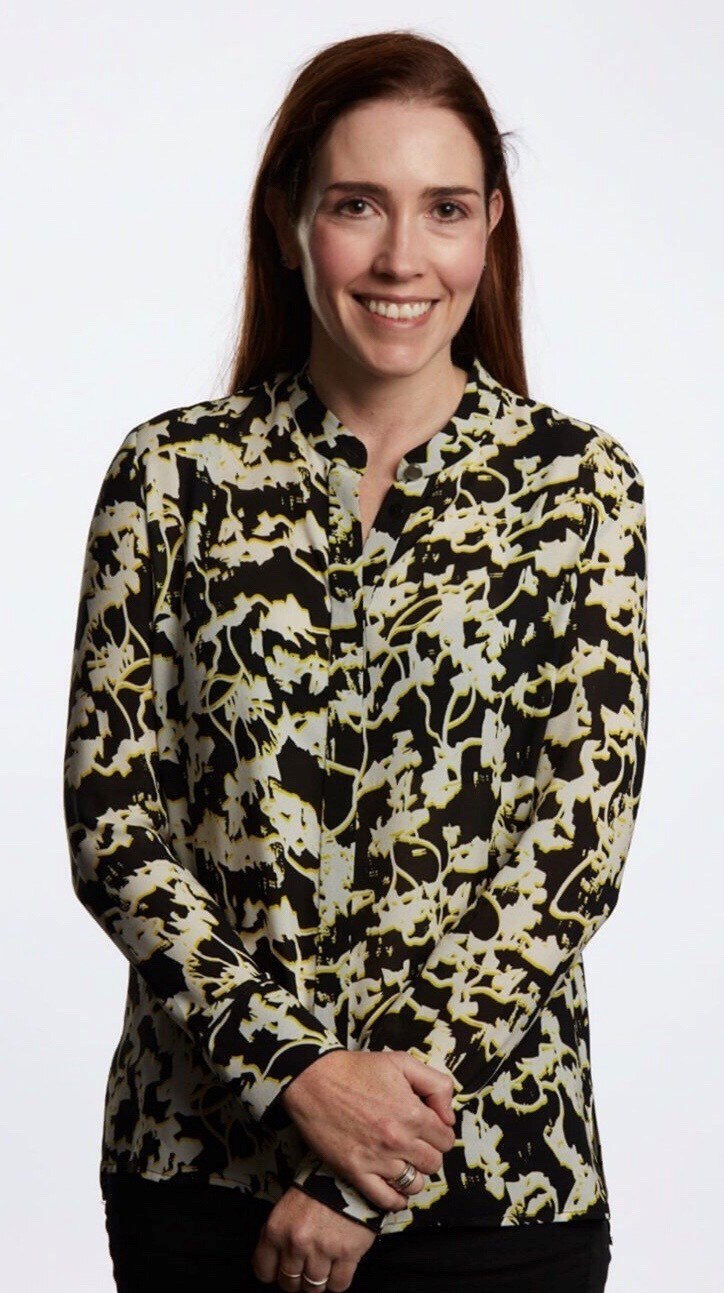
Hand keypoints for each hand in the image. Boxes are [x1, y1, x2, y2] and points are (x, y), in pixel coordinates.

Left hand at [251, 1185, 375, 1291]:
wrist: (351, 1175)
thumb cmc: (319, 1188)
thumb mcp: (288, 1205)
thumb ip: (280, 1234)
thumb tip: (277, 1261)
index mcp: (276, 1229)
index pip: (263, 1271)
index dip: (274, 1272)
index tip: (281, 1270)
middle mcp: (296, 1242)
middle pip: (289, 1283)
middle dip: (297, 1278)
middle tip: (305, 1265)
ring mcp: (322, 1250)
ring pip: (314, 1288)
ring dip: (318, 1280)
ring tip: (324, 1264)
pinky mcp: (347, 1254)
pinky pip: (338, 1285)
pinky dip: (338, 1280)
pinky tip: (339, 1266)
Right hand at [282, 1049, 456, 1210]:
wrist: (314, 1080)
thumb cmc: (357, 1069)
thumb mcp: (402, 1062)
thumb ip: (436, 1085)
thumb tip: (449, 1116)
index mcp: (413, 1113)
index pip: (446, 1140)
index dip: (439, 1133)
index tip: (428, 1129)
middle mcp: (398, 1140)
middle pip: (433, 1164)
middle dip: (428, 1154)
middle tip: (414, 1144)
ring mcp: (377, 1159)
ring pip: (415, 1184)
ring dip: (414, 1175)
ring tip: (403, 1163)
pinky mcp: (355, 1172)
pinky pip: (386, 1200)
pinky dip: (396, 1199)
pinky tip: (394, 1187)